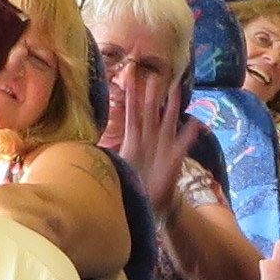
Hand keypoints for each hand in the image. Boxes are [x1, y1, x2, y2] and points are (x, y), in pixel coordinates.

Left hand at [118, 77, 204, 221]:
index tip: (130, 79)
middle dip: (152, 96)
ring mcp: (163, 147)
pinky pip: (183, 143)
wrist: (147, 201)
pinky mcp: (174, 159)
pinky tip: (195, 123)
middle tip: (154, 78)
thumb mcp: (114, 168)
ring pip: (168, 122)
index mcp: (134, 140)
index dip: (131, 97)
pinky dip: (189, 134)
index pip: (131, 113)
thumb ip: (105, 156)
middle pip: (150, 113)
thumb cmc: (131, 183)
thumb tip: (84, 150)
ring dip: (172, 107)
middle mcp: (149, 139)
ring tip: (177, 91)